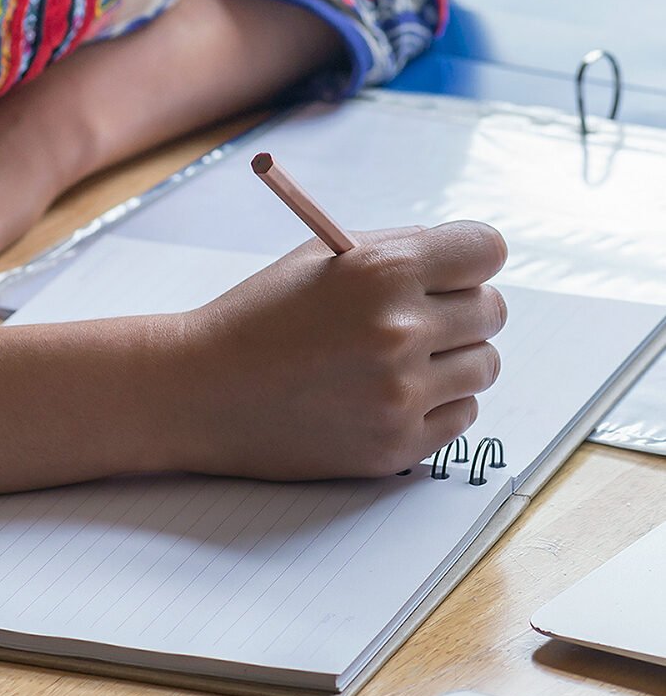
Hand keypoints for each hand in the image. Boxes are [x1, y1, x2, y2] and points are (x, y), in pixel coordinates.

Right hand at [169, 221, 507, 481]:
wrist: (202, 391)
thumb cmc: (262, 315)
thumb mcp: (323, 257)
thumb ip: (399, 251)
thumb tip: (469, 259)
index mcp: (382, 271)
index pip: (487, 250)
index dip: (469, 259)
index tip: (454, 271)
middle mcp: (400, 331)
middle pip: (492, 310)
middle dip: (461, 309)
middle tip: (420, 317)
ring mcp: (401, 394)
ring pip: (484, 366)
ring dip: (452, 359)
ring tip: (397, 358)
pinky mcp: (398, 445)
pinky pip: (463, 415)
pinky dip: (435, 404)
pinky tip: (385, 393)